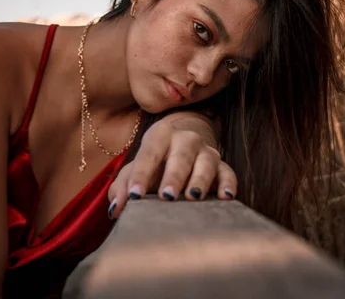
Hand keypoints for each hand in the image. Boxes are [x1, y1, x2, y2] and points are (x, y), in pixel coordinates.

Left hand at [107, 114, 237, 219]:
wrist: (184, 137)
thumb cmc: (154, 159)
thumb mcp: (136, 166)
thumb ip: (122, 187)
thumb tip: (116, 209)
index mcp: (159, 136)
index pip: (148, 155)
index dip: (140, 175)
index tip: (134, 196)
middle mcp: (185, 139)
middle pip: (181, 155)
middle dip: (174, 176)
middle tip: (166, 196)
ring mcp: (206, 151)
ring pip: (206, 162)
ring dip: (200, 179)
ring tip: (193, 197)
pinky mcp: (222, 165)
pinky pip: (228, 173)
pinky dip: (228, 184)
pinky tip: (226, 197)